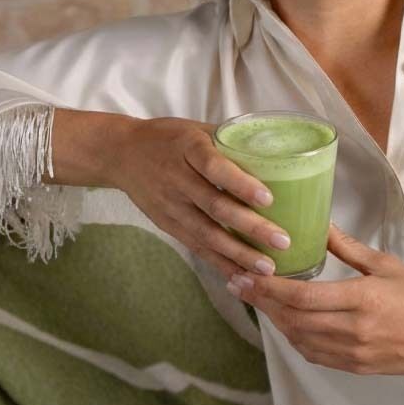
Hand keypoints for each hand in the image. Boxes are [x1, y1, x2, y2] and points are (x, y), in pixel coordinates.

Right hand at [103, 116, 291, 282]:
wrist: (121, 153)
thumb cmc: (168, 137)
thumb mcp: (197, 129)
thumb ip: (231, 141)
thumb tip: (274, 152)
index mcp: (188, 148)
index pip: (215, 168)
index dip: (240, 184)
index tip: (268, 199)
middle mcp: (178, 179)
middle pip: (215, 207)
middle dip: (250, 227)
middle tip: (282, 241)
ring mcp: (171, 205)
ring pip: (206, 233)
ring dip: (238, 253)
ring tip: (268, 267)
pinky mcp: (168, 225)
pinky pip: (196, 246)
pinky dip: (218, 262)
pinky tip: (240, 275)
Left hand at [227, 221, 403, 376]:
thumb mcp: (387, 265)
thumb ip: (348, 248)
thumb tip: (321, 225)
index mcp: (363, 299)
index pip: (303, 296)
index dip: (269, 288)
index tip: (245, 274)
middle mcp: (354, 329)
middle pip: (293, 318)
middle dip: (262, 302)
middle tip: (238, 284)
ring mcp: (354, 353)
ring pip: (299, 339)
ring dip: (275, 320)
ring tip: (257, 300)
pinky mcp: (356, 367)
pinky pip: (315, 354)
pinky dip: (294, 338)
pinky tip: (285, 323)